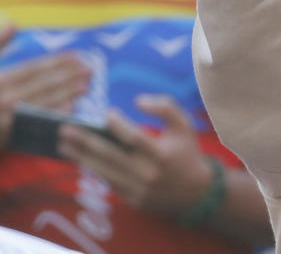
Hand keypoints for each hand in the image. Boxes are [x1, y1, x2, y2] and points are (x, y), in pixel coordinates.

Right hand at [0, 32, 90, 147]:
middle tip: (91, 70)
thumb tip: (13, 24)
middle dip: (69, 76)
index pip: (34, 68)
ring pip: (44, 103)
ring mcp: (7, 118)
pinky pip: (37, 123)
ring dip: (67, 94)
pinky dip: (56, 114)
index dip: (57, 61)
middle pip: (43, 84)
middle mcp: (4, 98)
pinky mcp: (9, 136)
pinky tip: (71, 109)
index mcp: (0, 80)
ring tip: (86, 86)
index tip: (78, 56)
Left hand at [58, 94, 214, 216]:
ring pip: (103, 171)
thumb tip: (138, 100)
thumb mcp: (184, 126)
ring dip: (81, 157)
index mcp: (162, 154)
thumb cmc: (187, 153)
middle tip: (65, 130)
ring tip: (63, 145)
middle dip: (85, 142)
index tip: (106, 112)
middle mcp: (148, 173)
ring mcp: (138, 189)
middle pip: (110, 156)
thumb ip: (165, 107)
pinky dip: (93, 170)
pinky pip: (107, 183)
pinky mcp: (131, 199)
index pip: (134, 137)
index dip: (118, 124)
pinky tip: (81, 159)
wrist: (196, 192)